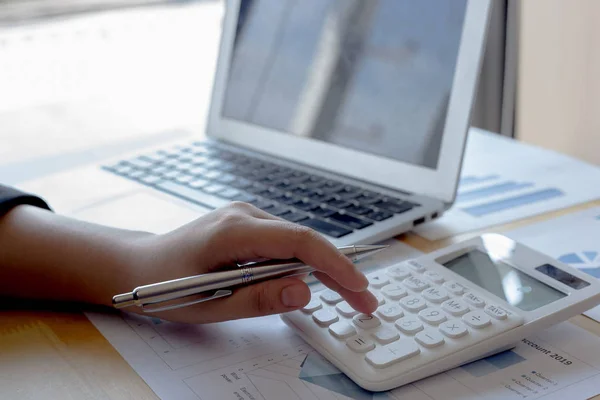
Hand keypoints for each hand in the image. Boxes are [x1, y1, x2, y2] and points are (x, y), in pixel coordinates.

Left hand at [127, 202, 377, 323]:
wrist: (137, 265)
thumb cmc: (165, 286)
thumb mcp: (208, 304)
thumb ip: (257, 299)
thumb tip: (304, 291)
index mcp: (233, 230)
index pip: (299, 241)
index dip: (334, 264)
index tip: (359, 287)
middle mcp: (245, 215)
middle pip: (305, 241)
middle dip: (338, 271)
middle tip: (365, 302)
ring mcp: (246, 217)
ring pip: (297, 242)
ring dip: (323, 269)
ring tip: (347, 296)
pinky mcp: (246, 226)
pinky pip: (284, 243)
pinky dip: (302, 264)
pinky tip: (313, 282)